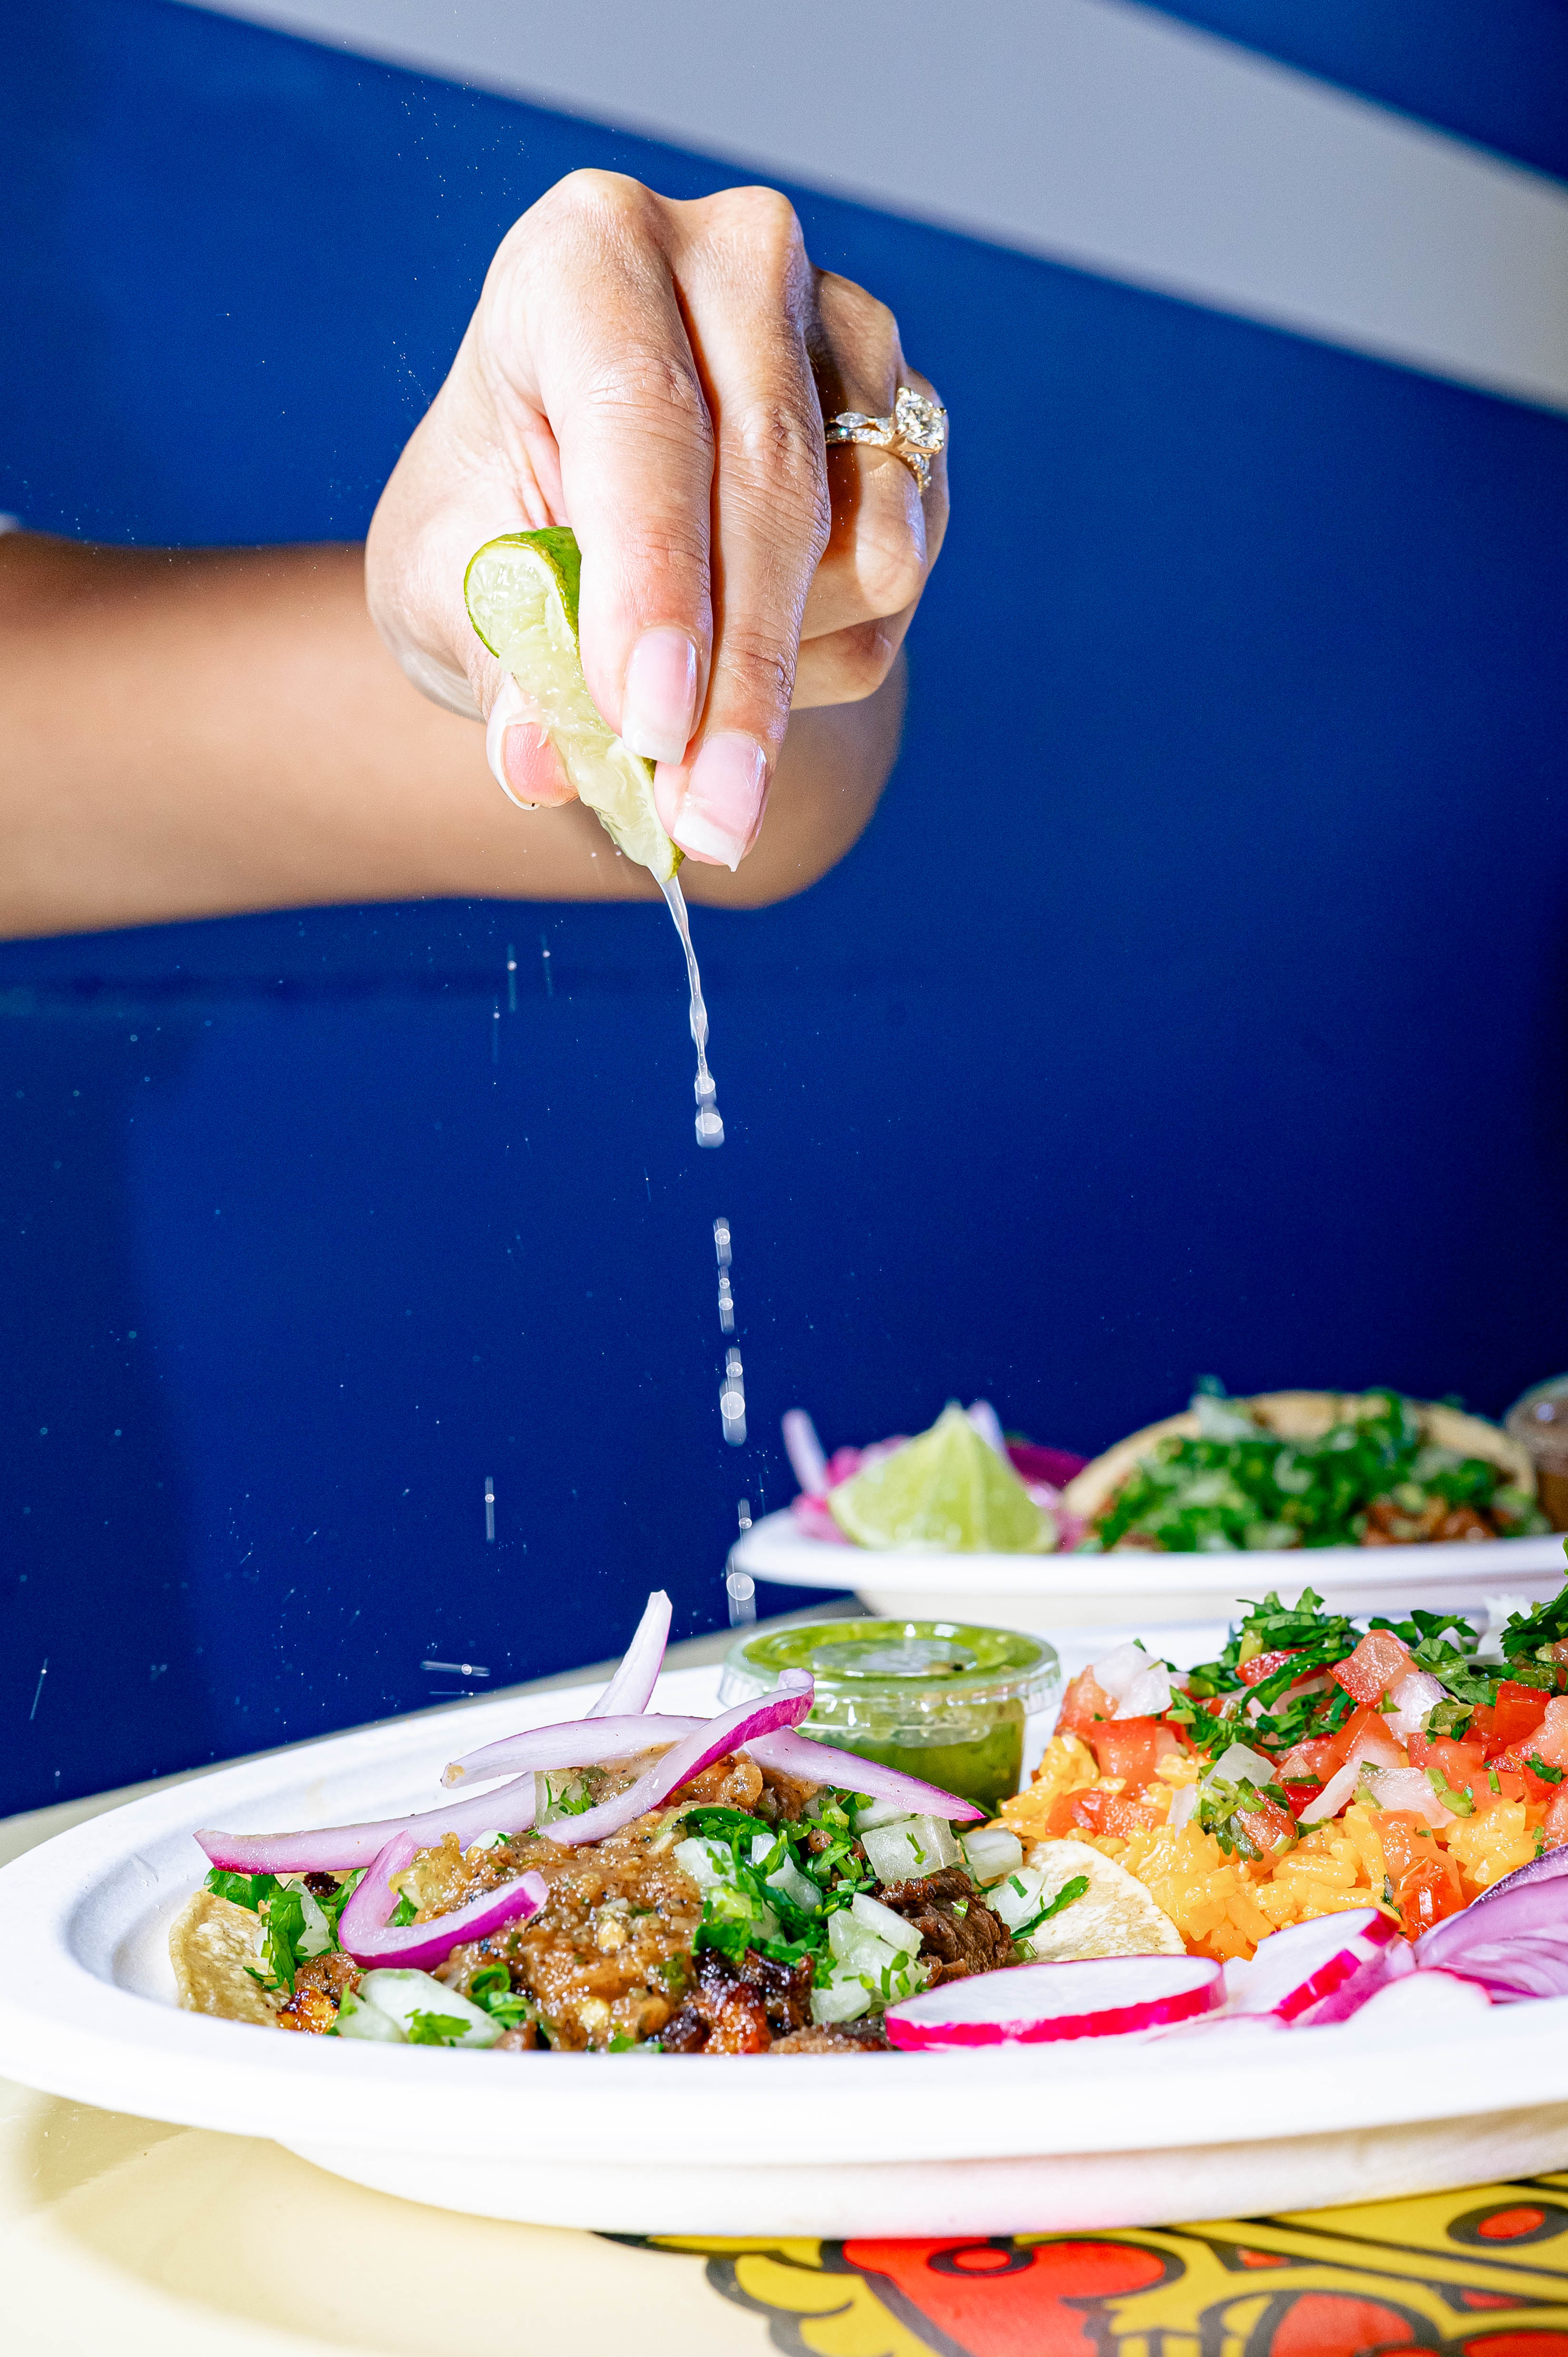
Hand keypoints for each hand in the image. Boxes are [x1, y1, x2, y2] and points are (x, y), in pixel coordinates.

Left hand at [366, 171, 947, 867]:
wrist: (576, 514)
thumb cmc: (494, 528)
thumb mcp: (449, 590)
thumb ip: (498, 668)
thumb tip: (538, 768)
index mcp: (590, 254)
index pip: (640, 410)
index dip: (652, 578)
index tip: (649, 723)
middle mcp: (736, 263)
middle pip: (773, 482)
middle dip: (740, 678)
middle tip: (706, 822)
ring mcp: (845, 339)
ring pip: (866, 542)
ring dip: (781, 679)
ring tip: (695, 743)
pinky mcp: (910, 429)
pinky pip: (899, 581)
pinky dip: (820, 662)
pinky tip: (746, 668)